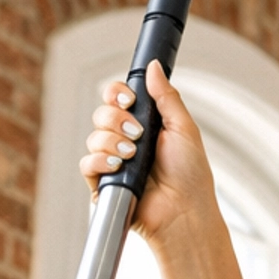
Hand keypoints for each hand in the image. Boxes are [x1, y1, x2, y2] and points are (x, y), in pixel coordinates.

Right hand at [80, 58, 216, 246]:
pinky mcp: (104, 184)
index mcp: (144, 125)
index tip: (128, 98)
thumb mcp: (183, 128)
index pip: (116, 98)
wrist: (185, 210)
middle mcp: (125, 141)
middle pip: (102, 114)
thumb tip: (153, 67)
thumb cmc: (191, 175)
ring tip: (132, 155)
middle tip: (137, 132)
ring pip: (93, 137)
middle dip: (116, 118)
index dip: (116, 93)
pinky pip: (87, 163)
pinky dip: (100, 161)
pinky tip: (118, 166)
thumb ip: (166, 96)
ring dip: (112, 142)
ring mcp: (113, 162)